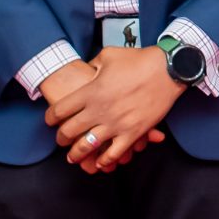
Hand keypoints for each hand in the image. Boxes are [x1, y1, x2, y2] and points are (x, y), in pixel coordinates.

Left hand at [33, 58, 158, 168]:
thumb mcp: (109, 56)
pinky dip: (105, 160)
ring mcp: (116, 123)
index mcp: (91, 91)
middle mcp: (99, 110)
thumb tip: (87, 70)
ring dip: (77, 154)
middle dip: (61, 138)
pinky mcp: (133, 132)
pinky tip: (101, 162)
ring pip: (88, 146)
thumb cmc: (139, 60)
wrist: (167, 70)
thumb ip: (92, 64)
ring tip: (73, 157)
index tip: (50, 120)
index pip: (60, 111)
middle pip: (69, 131)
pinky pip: (114, 153)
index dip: (50, 118)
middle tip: (61, 140)